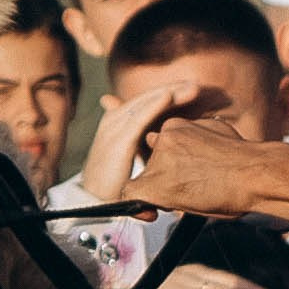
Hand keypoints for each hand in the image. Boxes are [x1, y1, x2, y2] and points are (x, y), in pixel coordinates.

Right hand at [80, 72, 196, 205]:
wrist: (91, 201)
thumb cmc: (111, 183)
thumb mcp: (130, 161)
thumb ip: (144, 149)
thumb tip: (161, 143)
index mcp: (117, 122)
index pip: (147, 103)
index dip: (169, 95)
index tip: (191, 91)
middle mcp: (115, 120)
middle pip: (148, 100)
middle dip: (173, 91)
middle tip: (197, 87)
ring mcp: (115, 128)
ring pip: (146, 104)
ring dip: (170, 94)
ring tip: (193, 89)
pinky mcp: (118, 141)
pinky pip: (139, 119)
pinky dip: (155, 105)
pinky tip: (169, 96)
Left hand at [122, 110, 284, 218]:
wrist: (253, 174)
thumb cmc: (245, 163)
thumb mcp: (220, 137)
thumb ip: (199, 139)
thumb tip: (198, 146)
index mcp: (179, 124)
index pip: (162, 143)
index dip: (168, 163)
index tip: (181, 175)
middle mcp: (165, 136)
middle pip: (152, 161)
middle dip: (164, 177)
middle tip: (187, 189)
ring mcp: (158, 159)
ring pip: (145, 180)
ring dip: (160, 192)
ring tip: (189, 197)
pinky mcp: (155, 184)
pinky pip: (131, 196)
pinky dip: (137, 207)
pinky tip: (150, 212)